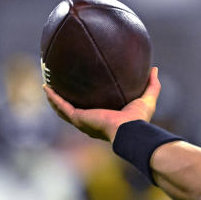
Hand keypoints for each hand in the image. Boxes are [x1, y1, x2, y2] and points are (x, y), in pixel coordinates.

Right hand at [44, 67, 160, 141]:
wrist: (131, 130)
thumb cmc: (140, 119)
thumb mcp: (147, 98)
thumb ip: (151, 84)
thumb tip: (154, 69)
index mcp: (105, 118)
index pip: (93, 110)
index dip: (86, 101)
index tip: (83, 90)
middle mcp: (91, 121)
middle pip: (74, 111)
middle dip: (65, 101)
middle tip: (59, 87)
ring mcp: (83, 121)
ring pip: (63, 110)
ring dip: (54, 99)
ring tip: (48, 87)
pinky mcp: (78, 117)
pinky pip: (61, 106)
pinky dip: (53, 97)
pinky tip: (46, 87)